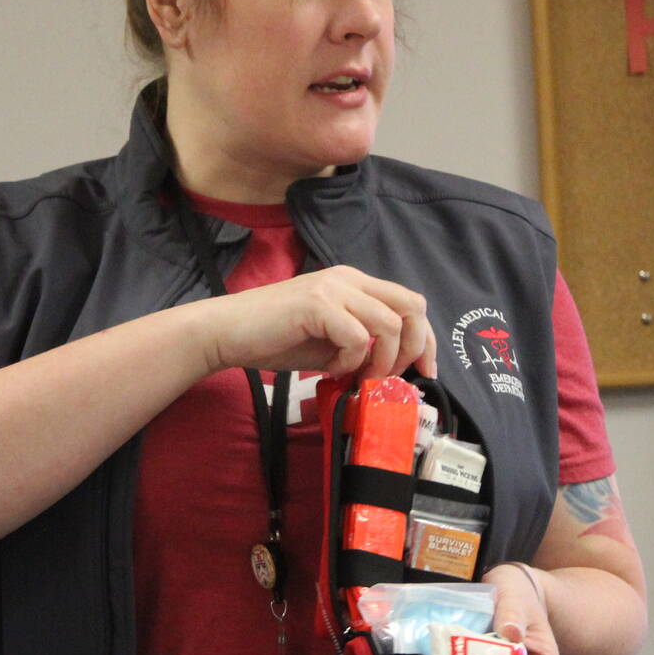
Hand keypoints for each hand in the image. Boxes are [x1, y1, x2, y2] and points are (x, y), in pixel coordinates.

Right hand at [199, 265, 436, 379]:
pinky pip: (357, 336)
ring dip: (381, 359)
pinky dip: (350, 360)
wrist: (226, 332)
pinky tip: (330, 368)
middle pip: (412, 306)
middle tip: (390, 375)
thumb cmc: (274, 339)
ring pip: (390, 323)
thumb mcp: (329, 343)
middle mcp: (348, 279)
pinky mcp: (317, 303)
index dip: (426, 339)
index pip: (411, 303)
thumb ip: (362, 346)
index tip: (424, 371)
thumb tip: (393, 368)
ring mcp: (333, 288)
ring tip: (355, 375)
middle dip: (414, 347)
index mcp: (354, 284)